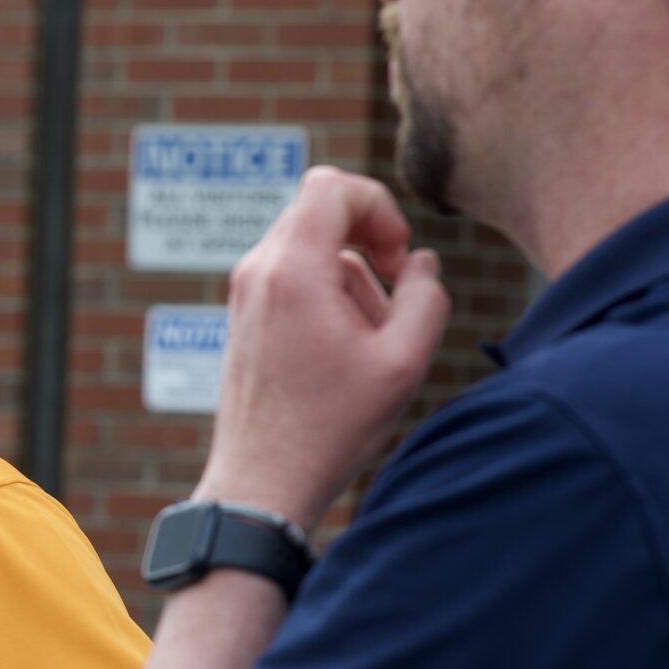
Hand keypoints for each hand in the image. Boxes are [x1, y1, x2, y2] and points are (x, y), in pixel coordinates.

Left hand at [198, 166, 449, 531]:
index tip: (397, 257)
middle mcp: (256, 273)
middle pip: (320, 212)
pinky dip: (326, 298)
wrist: (261, 482)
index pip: (330, 186)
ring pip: (311, 250)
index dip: (379, 206)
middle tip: (391, 293)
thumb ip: (425, 295)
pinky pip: (294, 280)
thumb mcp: (405, 360)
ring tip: (367, 342)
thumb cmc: (331, 428)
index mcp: (290, 271)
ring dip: (351, 280)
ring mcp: (243, 295)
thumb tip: (418, 262)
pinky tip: (341, 353)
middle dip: (368, 241)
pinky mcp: (244, 319)